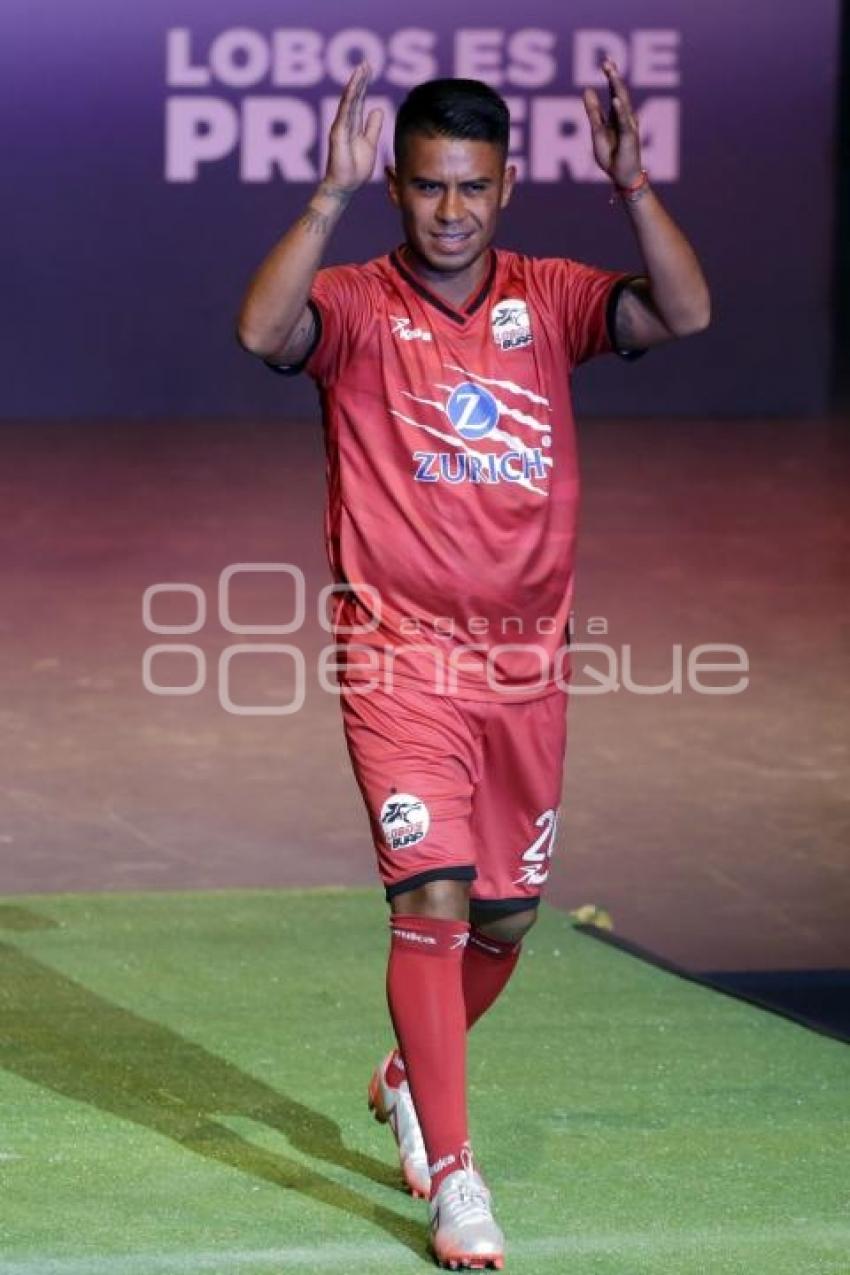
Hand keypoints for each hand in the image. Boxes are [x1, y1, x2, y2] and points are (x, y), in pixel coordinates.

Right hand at [323, 63, 383, 194]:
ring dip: (355, 84)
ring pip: (349, 101)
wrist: (345, 186)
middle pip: (353, 96)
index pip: (359, 100)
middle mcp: (345, 123)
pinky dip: (349, 99)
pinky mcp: (338, 133)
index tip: (369, 69)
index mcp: (353, 125)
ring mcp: (340, 126)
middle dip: (360, 79)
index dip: (364, 85)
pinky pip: (345, 112)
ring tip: (361, 69)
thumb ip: (373, 127)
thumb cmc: (355, 169)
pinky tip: (354, 87)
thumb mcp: (370, 144)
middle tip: (366, 63)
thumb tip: (378, 109)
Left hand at [582, 59, 642, 187]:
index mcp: (616, 115)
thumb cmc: (611, 156)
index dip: (611, 75)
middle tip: (607, 61)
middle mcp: (625, 117)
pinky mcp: (630, 137)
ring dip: (617, 87)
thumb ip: (593, 111)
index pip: (614, 90)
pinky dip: (620, 111)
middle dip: (614, 76)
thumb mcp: (597, 131)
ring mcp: (629, 125)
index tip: (606, 61)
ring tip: (611, 73)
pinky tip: (615, 100)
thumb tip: (587, 89)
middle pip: (620, 92)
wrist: (621, 177)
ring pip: (623, 103)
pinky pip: (624, 122)